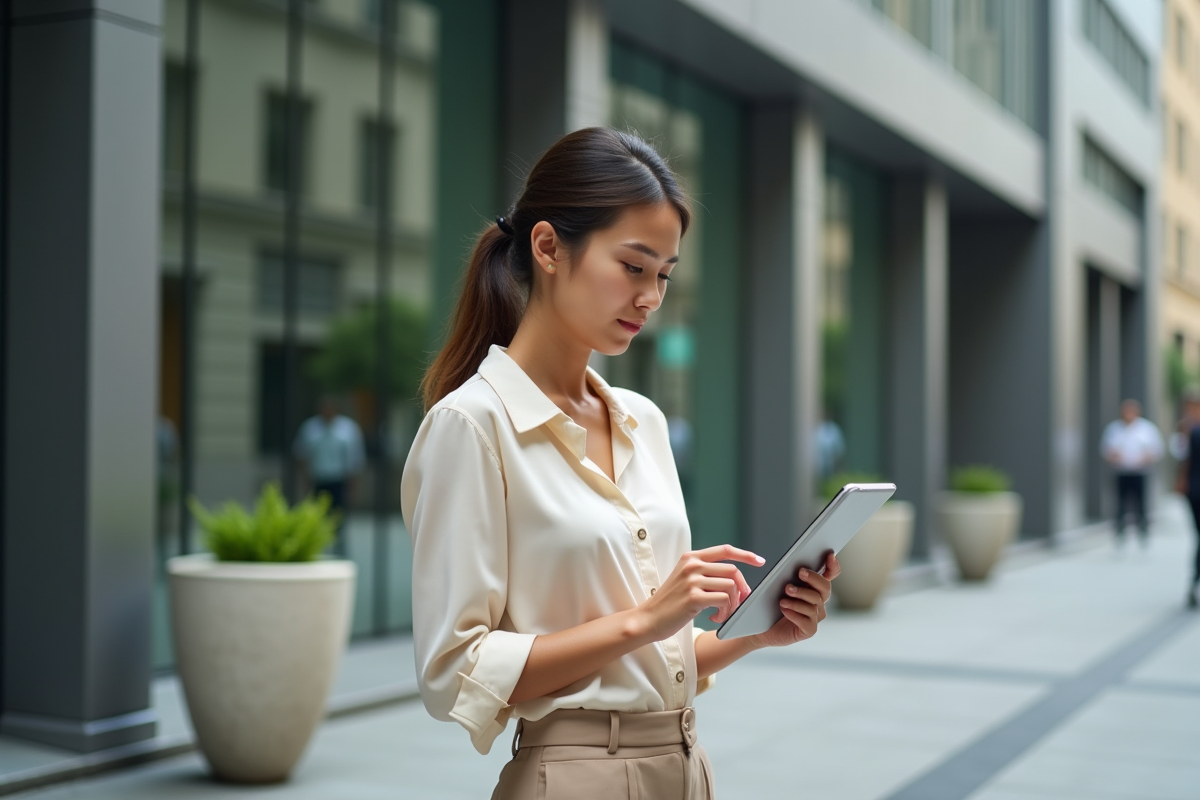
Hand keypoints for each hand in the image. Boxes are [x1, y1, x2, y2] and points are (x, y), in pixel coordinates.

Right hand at [639, 545, 762, 640]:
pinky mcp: (693, 596)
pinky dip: (725, 612)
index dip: (745, 554)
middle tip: (739, 603)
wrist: (648, 619)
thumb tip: (737, 580)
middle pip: (733, 570)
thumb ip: (706, 574)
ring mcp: (692, 580)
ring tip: (721, 614)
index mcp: (691, 557)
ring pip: (731, 586)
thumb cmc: (670, 604)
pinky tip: (714, 618)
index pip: (725, 549)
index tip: (760, 561)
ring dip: (733, 605)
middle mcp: (692, 564)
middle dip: (742, 588)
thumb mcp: (686, 580)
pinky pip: (724, 600)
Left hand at [749, 552, 839, 648]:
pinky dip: (794, 614)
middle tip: (800, 573)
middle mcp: (818, 602)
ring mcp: (815, 617)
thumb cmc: (771, 605)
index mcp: (813, 588)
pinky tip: (784, 610)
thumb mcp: (778, 586)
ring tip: (783, 596)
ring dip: (798, 598)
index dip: (833, 566)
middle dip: (813, 578)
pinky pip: (807, 621)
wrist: (762, 628)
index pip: (830, 575)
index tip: (829, 556)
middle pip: (825, 587)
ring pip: (814, 604)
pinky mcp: (809, 630)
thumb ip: (789, 576)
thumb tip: (793, 565)